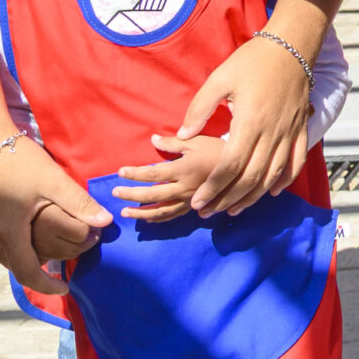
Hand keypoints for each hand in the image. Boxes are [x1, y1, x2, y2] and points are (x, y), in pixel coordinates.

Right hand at [0, 138, 110, 295]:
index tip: (65, 288)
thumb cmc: (17, 157)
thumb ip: (79, 203)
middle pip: (14, 263)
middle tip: (60, 261)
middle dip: (37, 267)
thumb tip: (105, 223)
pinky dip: (6, 238)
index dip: (47, 285)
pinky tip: (20, 226)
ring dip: (21, 252)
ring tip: (43, 245)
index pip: (28, 273)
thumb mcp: (52, 180)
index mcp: (7, 233)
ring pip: (0, 250)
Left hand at [111, 133, 229, 222]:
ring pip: (161, 211)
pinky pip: (174, 215)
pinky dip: (159, 219)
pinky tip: (148, 218)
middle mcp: (185, 188)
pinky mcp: (196, 206)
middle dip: (131, 195)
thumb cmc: (219, 149)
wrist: (244, 166)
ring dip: (141, 213)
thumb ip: (173, 142)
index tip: (120, 172)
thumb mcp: (196, 141)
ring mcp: (190, 200)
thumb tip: (153, 139)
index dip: (135, 174)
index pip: (153, 174)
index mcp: (184, 169)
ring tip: (126, 213)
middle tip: (115, 193)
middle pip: (152, 195)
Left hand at [172, 29, 315, 216]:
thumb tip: (181, 135)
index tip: (198, 201)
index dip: (213, 187)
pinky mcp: (300, 129)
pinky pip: (295, 162)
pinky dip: (285, 180)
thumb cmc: (252, 60)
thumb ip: (199, 109)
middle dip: (228, 199)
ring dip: (253, 196)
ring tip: (234, 208)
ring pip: (272, 175)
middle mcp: (271, 133)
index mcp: (249, 122)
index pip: (229, 166)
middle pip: (250, 177)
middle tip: (209, 211)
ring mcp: (289, 132)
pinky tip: (272, 191)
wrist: (291, 46)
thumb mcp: (219, 79)